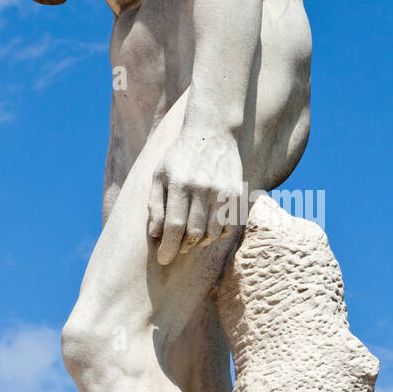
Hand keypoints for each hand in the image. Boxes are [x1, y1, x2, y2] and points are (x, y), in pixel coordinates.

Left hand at [148, 127, 243, 265]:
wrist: (212, 132)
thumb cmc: (180, 156)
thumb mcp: (159, 175)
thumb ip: (155, 205)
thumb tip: (156, 235)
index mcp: (180, 183)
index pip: (175, 226)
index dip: (169, 247)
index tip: (163, 260)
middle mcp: (202, 188)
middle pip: (194, 233)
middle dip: (183, 246)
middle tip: (177, 247)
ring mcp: (223, 191)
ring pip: (212, 233)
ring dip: (200, 241)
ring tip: (192, 237)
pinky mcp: (237, 193)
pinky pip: (229, 226)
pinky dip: (218, 234)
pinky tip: (209, 228)